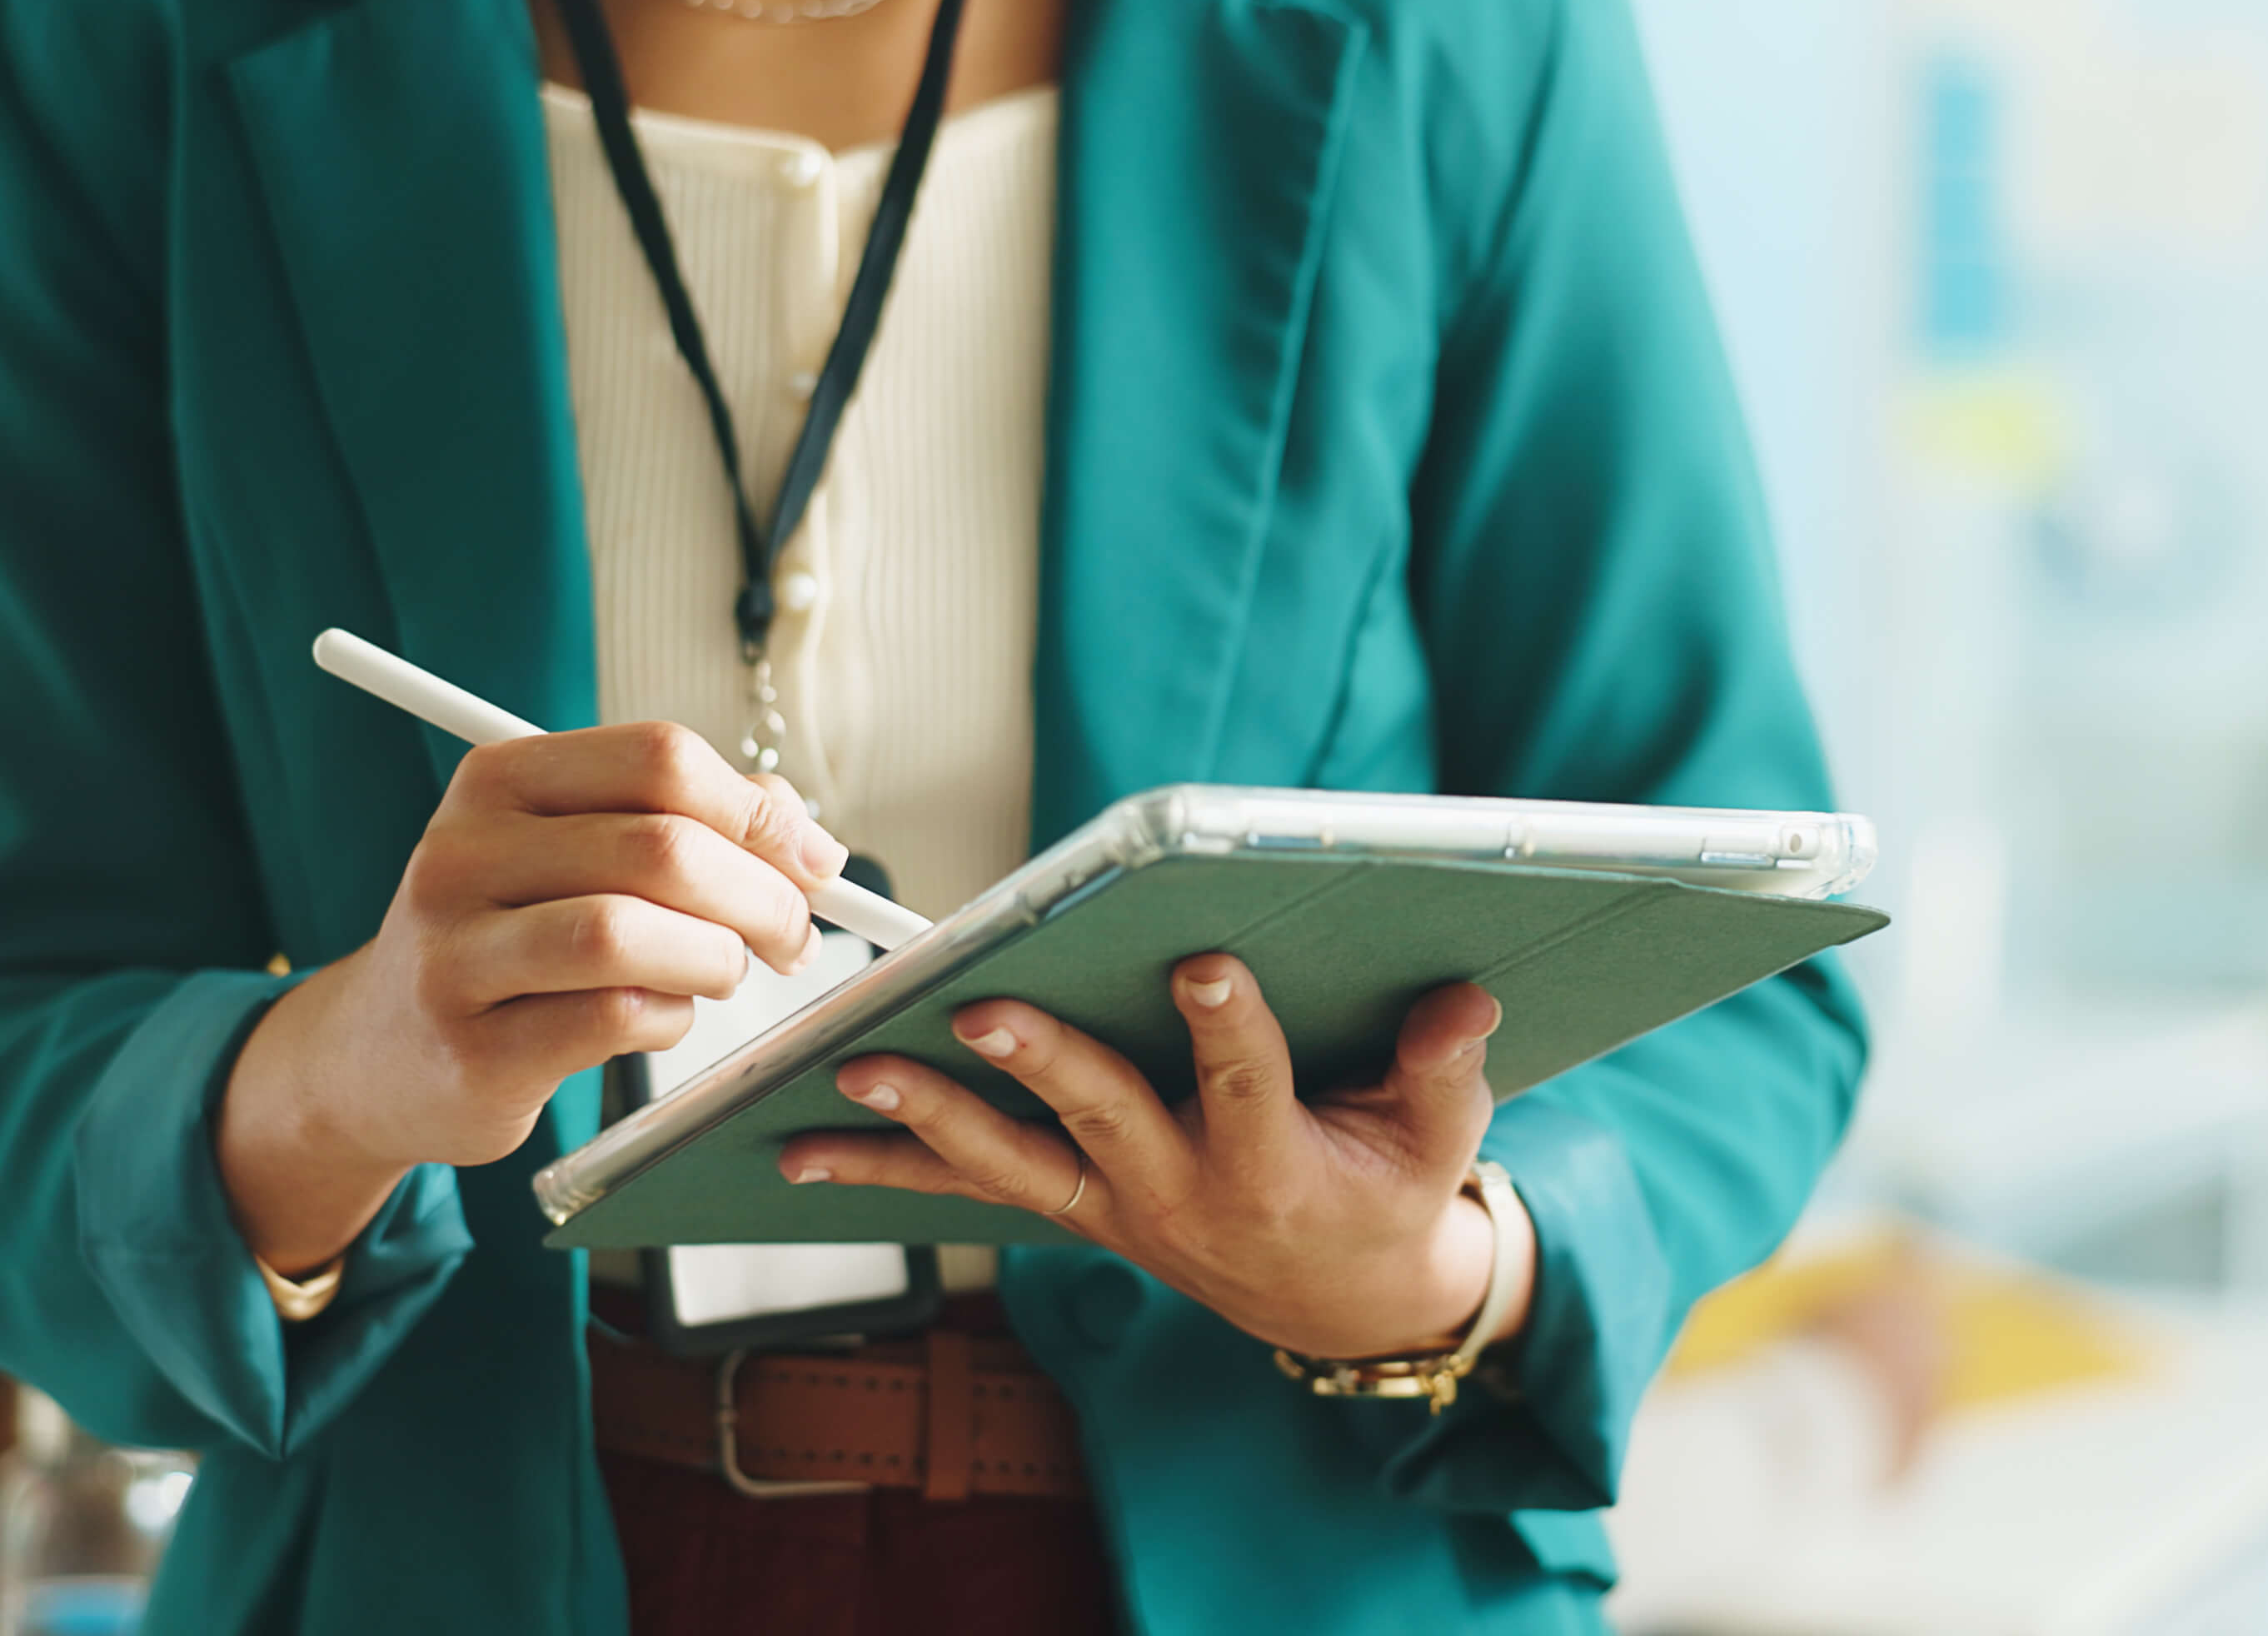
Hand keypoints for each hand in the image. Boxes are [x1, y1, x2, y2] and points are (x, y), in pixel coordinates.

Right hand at [219, 723, 846, 1273]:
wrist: (377, 1055)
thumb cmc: (508, 939)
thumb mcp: (571, 854)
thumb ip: (686, 825)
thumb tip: (807, 838)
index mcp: (498, 780)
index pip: (659, 758)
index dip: (759, 811)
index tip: (814, 863)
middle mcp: (463, 853)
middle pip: (660, 846)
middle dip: (762, 895)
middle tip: (793, 937)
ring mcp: (456, 954)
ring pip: (630, 933)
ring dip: (716, 958)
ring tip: (727, 973)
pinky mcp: (474, 1050)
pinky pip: (614, 1019)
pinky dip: (671, 1018)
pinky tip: (663, 1016)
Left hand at [778, 956, 1531, 1360]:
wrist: (1340, 1304)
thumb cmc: (1394, 1194)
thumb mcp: (1443, 1145)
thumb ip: (1446, 1073)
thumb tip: (1466, 997)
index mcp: (1275, 1167)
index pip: (1249, 1086)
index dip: (1229, 1027)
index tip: (1206, 962)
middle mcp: (1179, 1191)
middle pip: (1101, 1117)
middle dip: (1041, 1061)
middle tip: (982, 1009)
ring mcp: (1113, 1204)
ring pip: (1008, 1160)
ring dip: (927, 1117)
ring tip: (853, 1072)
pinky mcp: (1072, 1206)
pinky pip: (969, 1186)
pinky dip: (886, 1165)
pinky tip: (801, 1144)